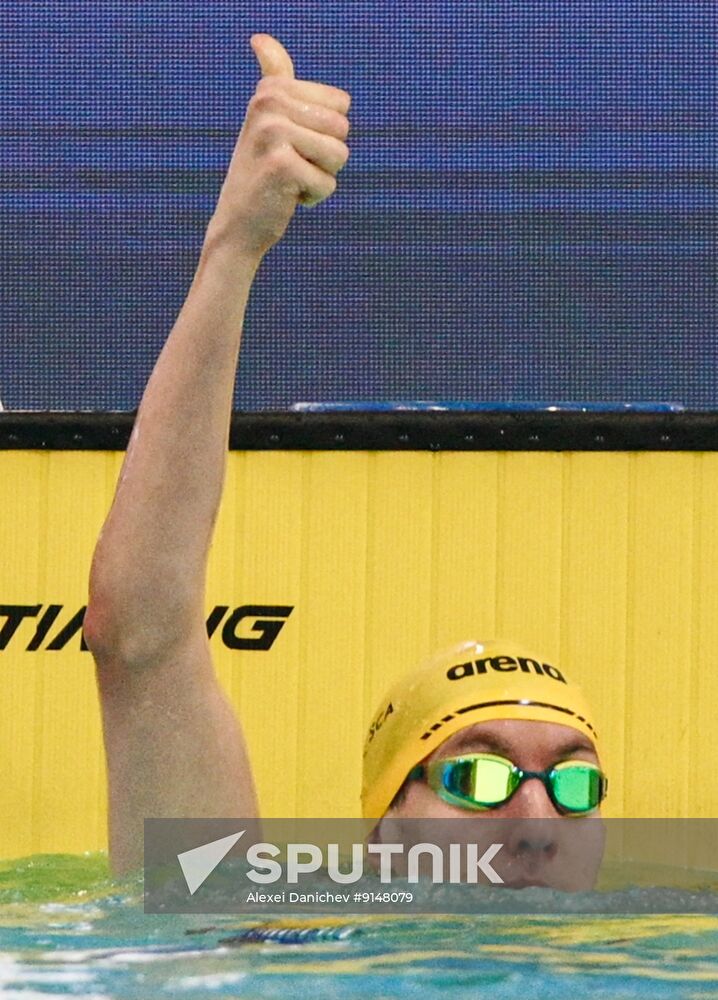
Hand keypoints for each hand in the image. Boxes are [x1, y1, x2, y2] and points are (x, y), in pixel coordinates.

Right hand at [208, 34, 351, 259]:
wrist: (237, 224)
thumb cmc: (260, 172)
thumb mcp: (266, 120)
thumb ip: (273, 78)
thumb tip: (260, 38)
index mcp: (272, 90)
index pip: (341, 105)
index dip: (325, 133)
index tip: (293, 145)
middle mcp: (269, 105)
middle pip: (342, 129)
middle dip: (326, 157)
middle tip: (293, 167)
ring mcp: (273, 134)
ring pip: (339, 155)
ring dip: (321, 177)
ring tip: (291, 181)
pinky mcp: (281, 166)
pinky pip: (328, 183)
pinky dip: (313, 198)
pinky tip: (287, 197)